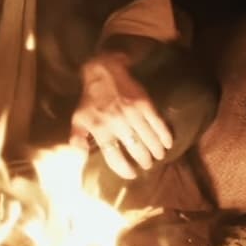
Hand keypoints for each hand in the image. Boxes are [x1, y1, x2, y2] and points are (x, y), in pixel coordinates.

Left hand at [71, 53, 173, 179]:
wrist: (104, 71)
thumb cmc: (90, 99)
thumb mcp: (78, 117)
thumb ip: (77, 137)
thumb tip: (81, 155)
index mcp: (100, 128)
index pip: (114, 155)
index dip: (124, 168)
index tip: (131, 174)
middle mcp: (117, 123)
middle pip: (135, 149)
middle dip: (144, 160)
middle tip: (148, 165)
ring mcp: (133, 113)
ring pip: (148, 138)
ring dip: (156, 151)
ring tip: (159, 157)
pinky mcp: (145, 103)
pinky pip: (157, 123)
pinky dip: (164, 135)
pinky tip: (168, 143)